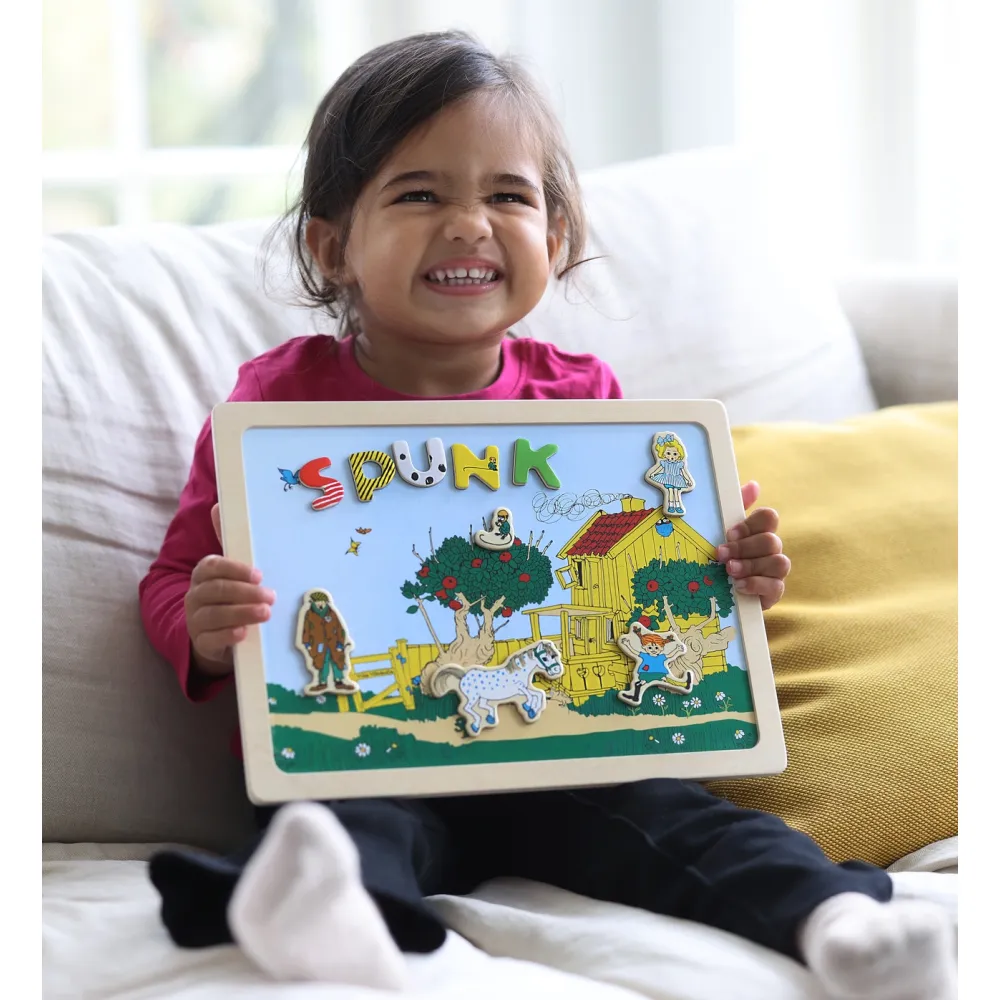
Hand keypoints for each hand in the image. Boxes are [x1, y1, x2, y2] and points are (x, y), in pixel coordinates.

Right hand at [184, 503, 275, 674]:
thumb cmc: (230, 597)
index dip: (234, 569)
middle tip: (271, 596)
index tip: (259, 574)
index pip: (212, 566)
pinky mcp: (201, 643)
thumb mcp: (233, 572)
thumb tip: (219, 504)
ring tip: (265, 613)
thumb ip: (231, 544)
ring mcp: (195, 620)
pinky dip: (228, 635)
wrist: (215, 635)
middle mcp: (195, 595)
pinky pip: (210, 638)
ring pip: (213, 615)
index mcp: (204, 574)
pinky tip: (244, 633)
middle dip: (244, 592)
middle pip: (215, 590)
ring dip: (241, 613)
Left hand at [715, 482, 789, 611]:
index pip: (768, 517)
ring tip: (729, 571)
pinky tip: (738, 586)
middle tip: (721, 554)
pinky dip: (756, 584)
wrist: (717, 592)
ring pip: (779, 562)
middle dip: (744, 548)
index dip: (751, 524)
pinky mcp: (774, 592)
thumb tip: (754, 485)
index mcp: (759, 531)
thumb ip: (735, 508)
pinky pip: (776, 586)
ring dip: (751, 565)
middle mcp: (772, 549)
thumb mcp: (721, 531)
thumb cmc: (722, 557)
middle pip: (771, 540)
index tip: (729, 533)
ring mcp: (775, 571)